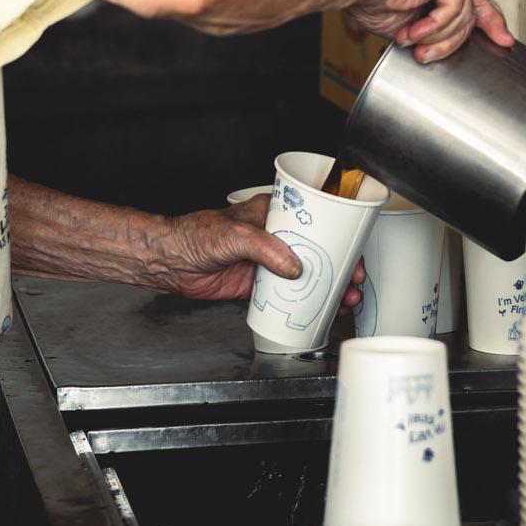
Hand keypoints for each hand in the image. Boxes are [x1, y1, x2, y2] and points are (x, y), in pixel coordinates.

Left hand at [155, 196, 363, 311]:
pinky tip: (318, 310)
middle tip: (354, 280)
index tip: (351, 250)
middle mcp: (273, 238)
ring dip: (326, 288)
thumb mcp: (235, 235)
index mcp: (271, 215)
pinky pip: (286, 295)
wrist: (171, 261)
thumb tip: (292, 266)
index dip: (336, 236)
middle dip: (339, 266)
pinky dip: (304, 303)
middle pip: (315, 251)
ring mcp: (266, 263)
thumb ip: (265, 249)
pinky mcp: (257, 285)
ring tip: (344, 298)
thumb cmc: (195, 235)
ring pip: (304, 276)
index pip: (312, 222)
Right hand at [346, 0, 515, 62]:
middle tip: (429, 55)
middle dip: (455, 40)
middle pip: (471, 12)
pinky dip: (434, 26)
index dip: (491, 23)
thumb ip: (436, 28)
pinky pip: (454, 10)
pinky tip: (414, 30)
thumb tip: (446, 45)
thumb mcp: (413, 23)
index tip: (504, 40)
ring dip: (435, 37)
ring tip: (412, 41)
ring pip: (462, 16)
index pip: (476, 1)